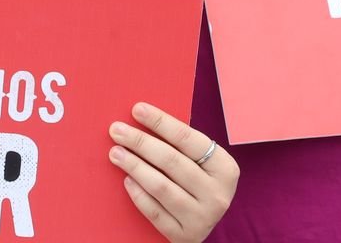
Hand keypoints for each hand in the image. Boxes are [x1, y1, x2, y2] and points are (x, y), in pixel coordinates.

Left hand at [109, 103, 237, 242]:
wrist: (202, 223)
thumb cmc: (196, 181)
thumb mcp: (200, 163)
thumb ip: (180, 145)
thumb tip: (142, 116)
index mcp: (225, 168)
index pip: (188, 138)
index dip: (161, 122)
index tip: (136, 109)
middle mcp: (218, 194)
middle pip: (172, 161)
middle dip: (140, 142)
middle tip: (116, 130)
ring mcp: (203, 217)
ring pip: (161, 187)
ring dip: (134, 166)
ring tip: (115, 153)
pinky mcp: (186, 236)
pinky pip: (155, 212)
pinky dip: (138, 194)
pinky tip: (126, 180)